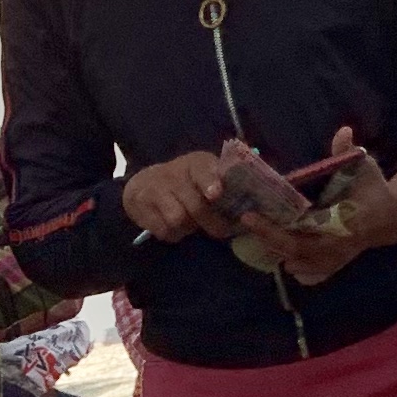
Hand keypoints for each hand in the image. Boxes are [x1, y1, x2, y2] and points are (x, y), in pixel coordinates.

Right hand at [121, 152, 239, 242]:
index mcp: (196, 163)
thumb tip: (254, 193)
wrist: (144, 184)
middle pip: (195, 205)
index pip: (203, 169)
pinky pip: (164, 230)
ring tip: (191, 222)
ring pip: (179, 219)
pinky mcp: (142, 205)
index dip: (209, 181)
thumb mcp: (207, 174)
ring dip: (189, 228)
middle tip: (222, 231)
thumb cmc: (186, 182)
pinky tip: (174, 226)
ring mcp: (156, 188)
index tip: (215, 194)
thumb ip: (229, 181)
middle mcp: (174, 172)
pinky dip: (173, 234)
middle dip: (212, 222)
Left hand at [262, 130, 396, 288]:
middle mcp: (341, 244)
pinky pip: (315, 275)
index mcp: (346, 220)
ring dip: (280, 253)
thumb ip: (349, 151)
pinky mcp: (339, 264)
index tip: (252, 215)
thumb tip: (344, 130)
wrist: (394, 215)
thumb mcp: (364, 166)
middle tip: (248, 222)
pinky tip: (283, 260)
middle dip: (270, 238)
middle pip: (299, 249)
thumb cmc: (374, 188)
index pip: (306, 228)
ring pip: (303, 264)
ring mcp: (340, 257)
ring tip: (257, 237)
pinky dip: (300, 271)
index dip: (278, 227)